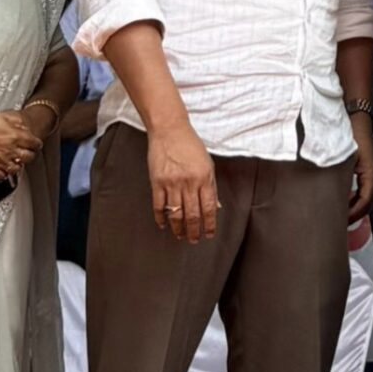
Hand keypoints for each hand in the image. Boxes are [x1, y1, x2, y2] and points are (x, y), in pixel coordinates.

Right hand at [0, 111, 37, 180]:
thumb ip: (15, 120)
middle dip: (28, 153)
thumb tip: (24, 124)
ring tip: (13, 159)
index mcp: (15, 136)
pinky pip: (3, 176)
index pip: (35, 143)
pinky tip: (2, 166)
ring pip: (18, 168)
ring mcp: (1, 162)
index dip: (35, 143)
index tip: (33, 143)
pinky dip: (4, 172)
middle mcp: (11, 150)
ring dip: (17, 163)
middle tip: (25, 151)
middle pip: (29, 157)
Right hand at [147, 122, 219, 242]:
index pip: (209, 208)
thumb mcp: (208, 165)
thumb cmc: (190, 146)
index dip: (209, 224)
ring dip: (178, 228)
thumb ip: (211, 186)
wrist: (170, 131)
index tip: (209, 234)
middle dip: (194, 231)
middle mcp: (189, 183)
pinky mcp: (156, 182)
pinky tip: (164, 225)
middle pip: (192, 214)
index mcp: (204, 179)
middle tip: (193, 240)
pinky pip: (158, 205)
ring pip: (175, 213)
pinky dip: (161, 218)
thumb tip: (216, 207)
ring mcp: (171, 183)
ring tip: (180, 236)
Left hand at [347, 114, 372, 221]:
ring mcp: (370, 173)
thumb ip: (341, 175)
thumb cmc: (349, 133)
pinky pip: (363, 190)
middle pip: (367, 204)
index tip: (342, 222)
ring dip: (354, 208)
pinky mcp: (365, 170)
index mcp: (370, 173)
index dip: (354, 215)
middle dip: (354, 216)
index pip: (365, 202)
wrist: (354, 117)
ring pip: (365, 198)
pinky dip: (353, 199)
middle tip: (339, 225)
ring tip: (339, 215)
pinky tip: (342, 201)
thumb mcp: (344, 156)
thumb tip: (334, 195)